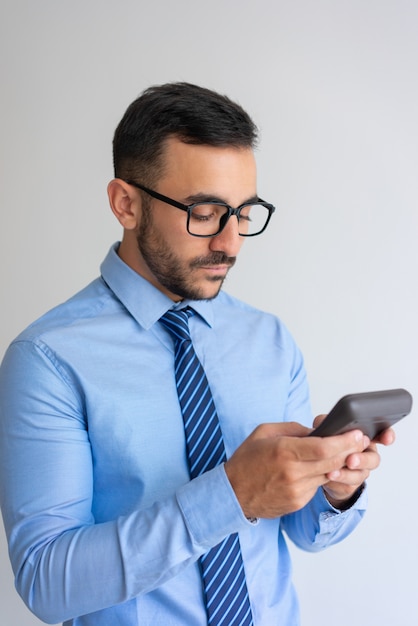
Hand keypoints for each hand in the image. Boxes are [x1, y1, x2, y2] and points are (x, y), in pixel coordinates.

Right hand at [224, 422, 369, 518]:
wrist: (233, 494)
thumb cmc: (246, 460)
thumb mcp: (264, 433)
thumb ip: (293, 429)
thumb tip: (318, 431)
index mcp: (283, 452)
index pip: (323, 447)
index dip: (344, 441)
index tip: (357, 434)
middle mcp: (293, 473)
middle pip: (332, 462)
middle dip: (350, 450)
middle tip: (361, 441)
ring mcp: (297, 491)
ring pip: (328, 474)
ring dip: (339, 464)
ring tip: (347, 452)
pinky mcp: (298, 502)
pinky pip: (317, 485)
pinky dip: (321, 475)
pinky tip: (320, 467)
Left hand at [312, 415, 395, 507]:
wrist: (321, 466)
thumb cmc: (329, 443)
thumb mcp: (328, 429)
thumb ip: (330, 422)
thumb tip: (329, 423)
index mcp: (364, 437)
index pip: (383, 434)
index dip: (388, 436)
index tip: (386, 439)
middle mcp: (366, 454)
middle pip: (374, 459)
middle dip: (363, 460)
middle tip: (350, 460)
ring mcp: (360, 470)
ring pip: (361, 474)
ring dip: (347, 474)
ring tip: (332, 472)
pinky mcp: (351, 485)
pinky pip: (348, 486)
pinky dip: (337, 481)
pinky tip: (328, 478)